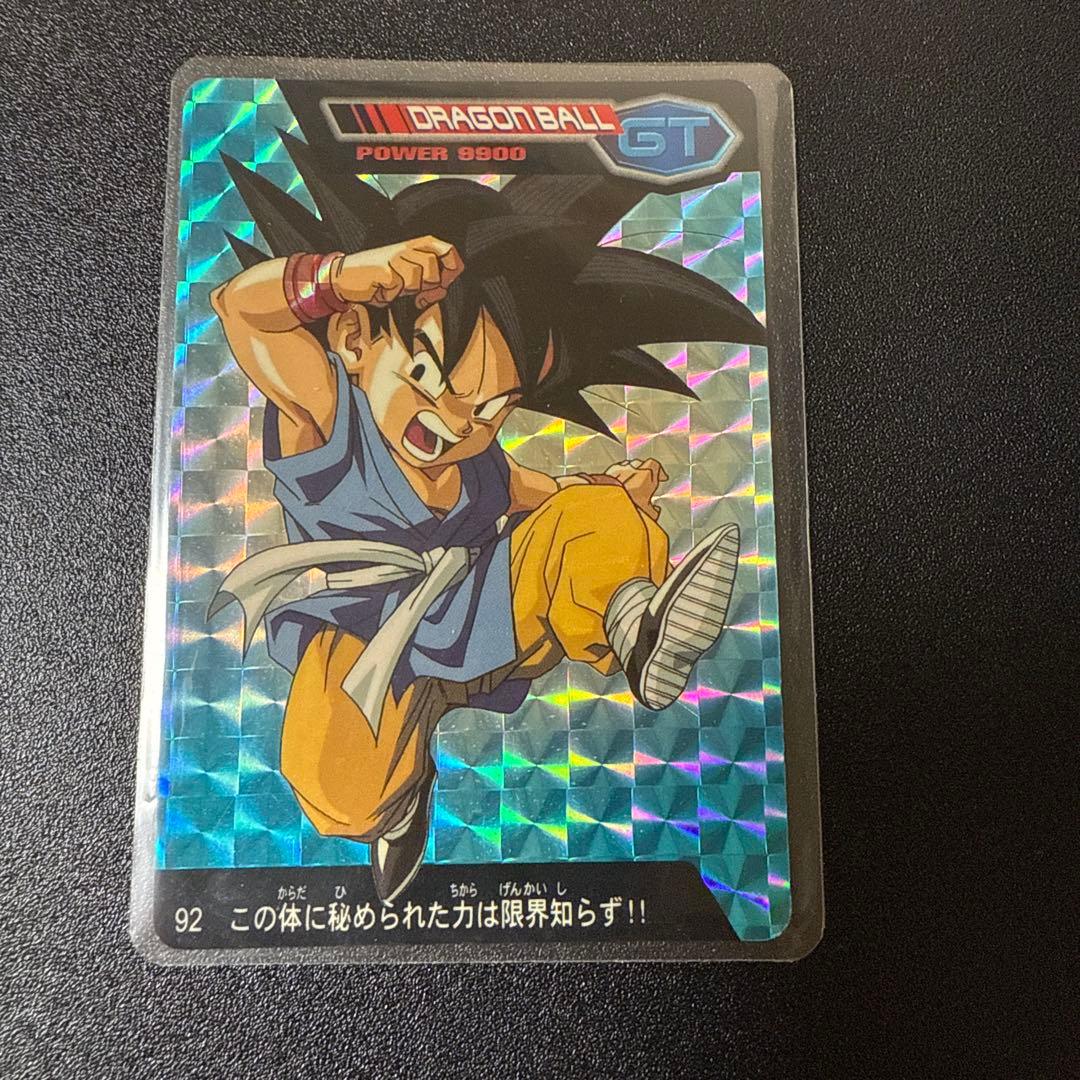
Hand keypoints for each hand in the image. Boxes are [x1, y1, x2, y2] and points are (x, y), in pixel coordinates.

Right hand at [330, 235, 462, 309]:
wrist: (345, 277)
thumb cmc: (379, 279)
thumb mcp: (408, 280)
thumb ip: (428, 283)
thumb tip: (442, 289)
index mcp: (416, 247)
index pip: (448, 250)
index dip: (452, 268)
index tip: (444, 283)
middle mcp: (406, 249)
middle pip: (435, 267)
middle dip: (429, 285)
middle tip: (417, 292)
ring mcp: (394, 258)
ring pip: (417, 279)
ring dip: (407, 291)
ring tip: (395, 288)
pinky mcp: (383, 270)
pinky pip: (398, 287)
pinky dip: (391, 295)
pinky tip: (381, 290)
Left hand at [604, 458, 667, 520]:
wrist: (606, 504)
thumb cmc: (628, 505)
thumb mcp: (649, 513)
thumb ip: (654, 509)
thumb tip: (655, 512)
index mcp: (648, 474)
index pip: (656, 466)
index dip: (659, 472)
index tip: (662, 477)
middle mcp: (634, 468)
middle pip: (641, 465)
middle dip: (644, 473)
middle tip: (646, 483)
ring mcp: (618, 469)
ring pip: (627, 467)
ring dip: (630, 474)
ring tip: (630, 486)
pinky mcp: (606, 473)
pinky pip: (614, 472)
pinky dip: (617, 478)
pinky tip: (617, 489)